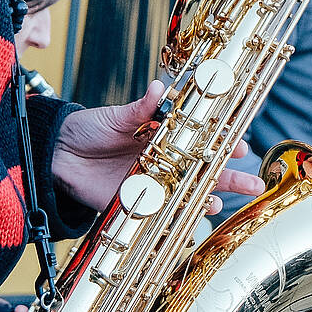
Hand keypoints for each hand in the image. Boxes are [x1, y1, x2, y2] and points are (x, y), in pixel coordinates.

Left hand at [51, 81, 267, 211]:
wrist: (56, 153)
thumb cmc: (88, 129)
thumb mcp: (117, 117)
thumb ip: (140, 108)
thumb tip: (159, 88)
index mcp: (162, 137)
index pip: (200, 141)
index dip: (223, 144)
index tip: (240, 146)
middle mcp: (162, 162)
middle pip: (203, 172)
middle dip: (230, 178)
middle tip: (255, 183)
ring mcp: (150, 184)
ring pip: (187, 195)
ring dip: (206, 200)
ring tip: (218, 204)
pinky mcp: (133, 203)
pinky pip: (160, 214)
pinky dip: (176, 220)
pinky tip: (190, 224)